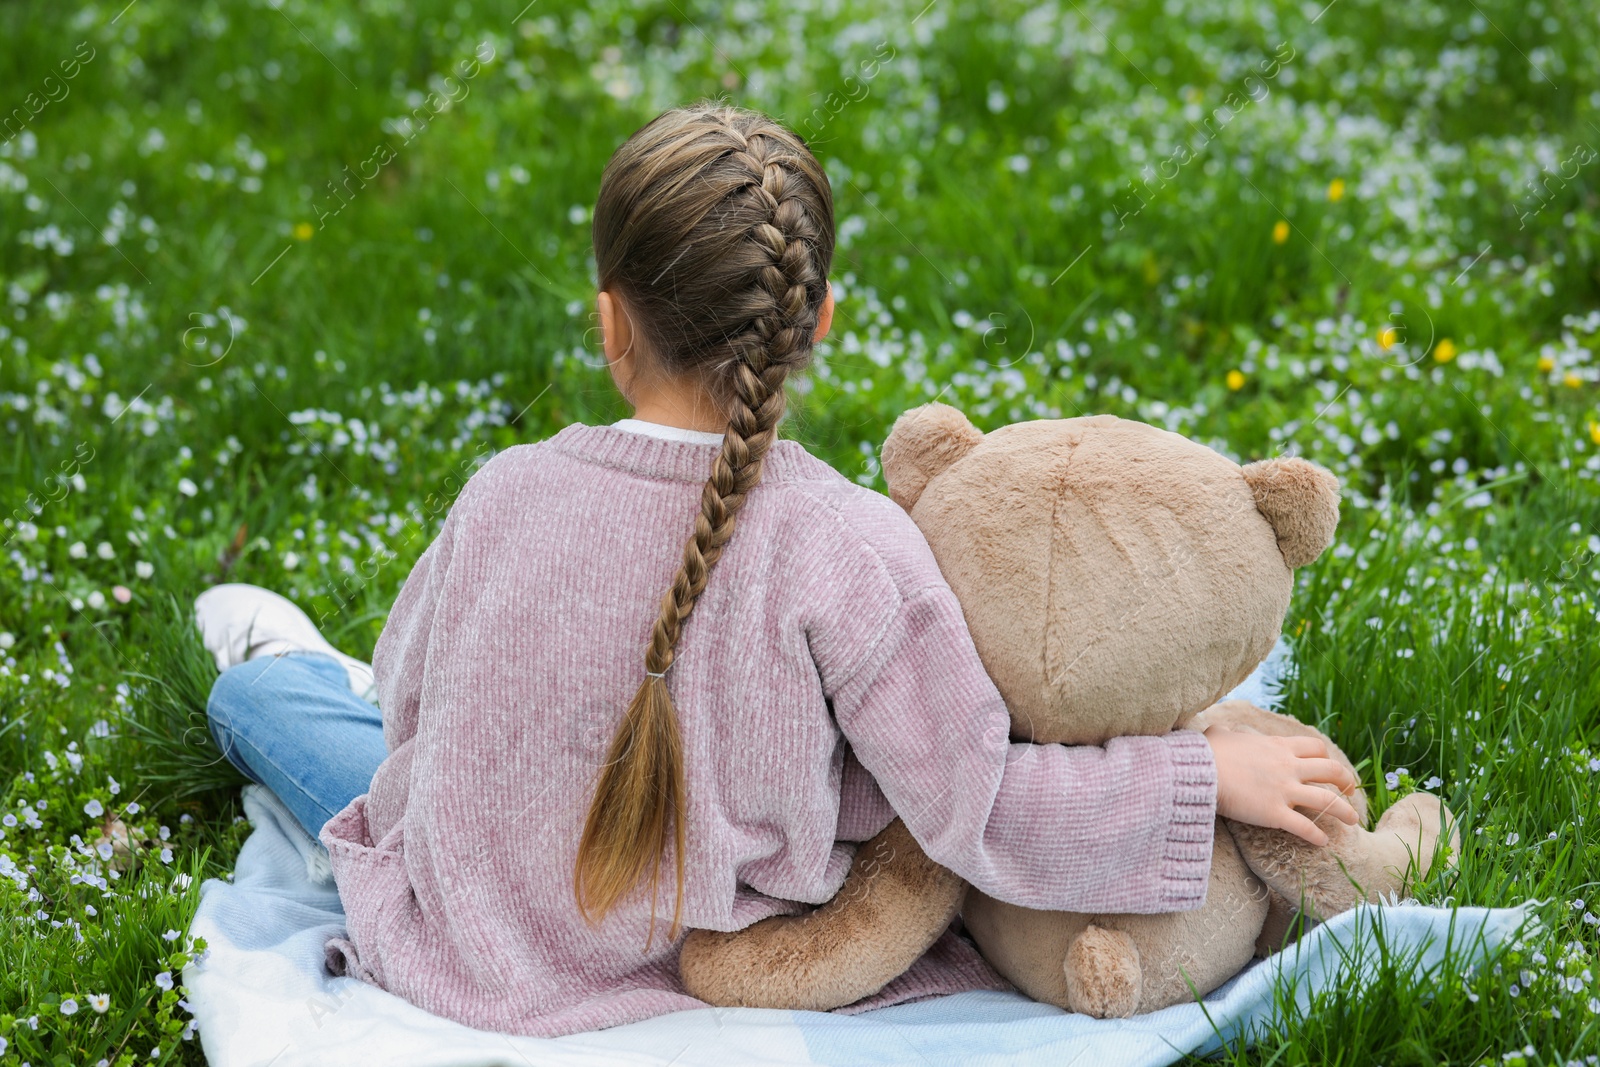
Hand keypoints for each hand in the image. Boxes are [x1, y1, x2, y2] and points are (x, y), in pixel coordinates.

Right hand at [1203, 726, 1359, 845]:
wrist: (1199, 772)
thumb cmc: (1206, 753)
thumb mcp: (1220, 735)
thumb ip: (1227, 733)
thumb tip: (1219, 732)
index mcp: (1278, 747)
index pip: (1315, 748)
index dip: (1326, 757)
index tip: (1328, 767)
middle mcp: (1288, 767)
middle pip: (1331, 770)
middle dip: (1345, 781)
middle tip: (1349, 791)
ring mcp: (1284, 791)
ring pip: (1327, 800)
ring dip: (1344, 811)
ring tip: (1353, 820)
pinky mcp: (1275, 814)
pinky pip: (1304, 827)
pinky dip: (1317, 835)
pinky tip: (1322, 842)